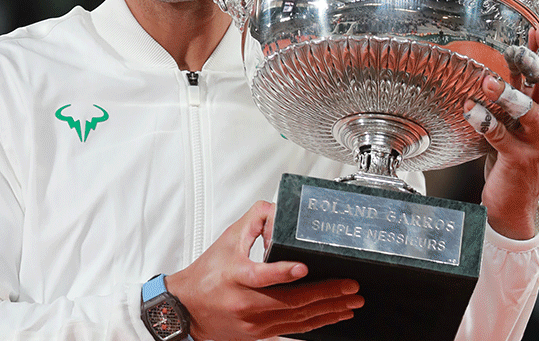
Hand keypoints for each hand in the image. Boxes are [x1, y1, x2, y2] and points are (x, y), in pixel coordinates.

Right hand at [166, 200, 362, 340]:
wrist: (187, 308)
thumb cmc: (207, 274)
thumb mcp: (228, 239)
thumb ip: (254, 220)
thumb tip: (279, 210)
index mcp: (235, 276)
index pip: (260, 276)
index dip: (282, 272)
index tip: (304, 267)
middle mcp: (245, 302)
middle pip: (289, 301)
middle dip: (325, 294)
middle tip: (350, 286)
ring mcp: (253, 322)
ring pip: (296, 319)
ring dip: (328, 310)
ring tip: (351, 302)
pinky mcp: (259, 334)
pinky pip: (293, 330)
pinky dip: (316, 322)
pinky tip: (333, 316)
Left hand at [464, 28, 538, 239]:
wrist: (512, 204)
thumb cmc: (512, 156)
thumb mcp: (519, 121)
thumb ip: (520, 90)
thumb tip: (515, 53)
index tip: (537, 31)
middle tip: (517, 50)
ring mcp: (537, 146)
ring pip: (531, 114)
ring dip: (509, 94)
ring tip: (487, 82)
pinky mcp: (518, 161)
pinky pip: (500, 137)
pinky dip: (484, 121)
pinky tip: (469, 109)